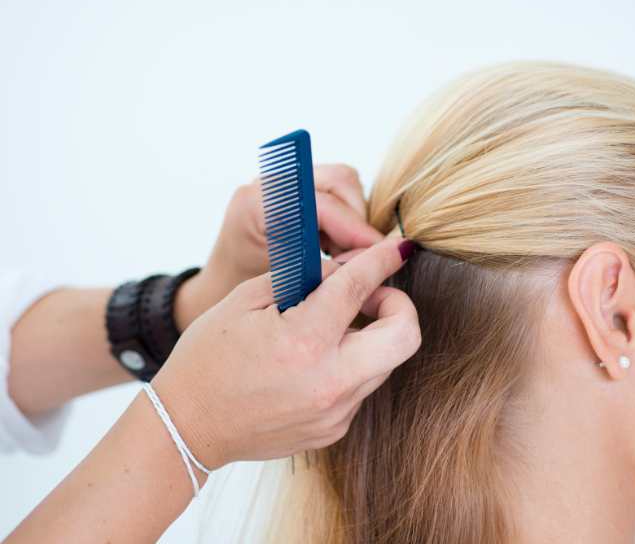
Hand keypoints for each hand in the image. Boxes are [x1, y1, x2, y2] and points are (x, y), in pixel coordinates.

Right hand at [151, 236, 420, 469]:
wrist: (186, 428)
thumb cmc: (207, 358)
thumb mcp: (245, 301)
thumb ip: (300, 278)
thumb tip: (343, 267)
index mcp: (303, 340)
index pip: (360, 286)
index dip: (384, 258)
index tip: (399, 246)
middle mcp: (329, 380)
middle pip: (406, 335)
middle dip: (398, 304)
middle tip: (369, 295)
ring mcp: (335, 412)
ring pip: (387, 361)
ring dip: (374, 334)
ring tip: (332, 325)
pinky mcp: (333, 430)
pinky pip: (361, 386)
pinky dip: (351, 363)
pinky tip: (315, 359)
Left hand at [175, 164, 383, 329]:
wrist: (220, 294)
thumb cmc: (246, 298)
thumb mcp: (286, 284)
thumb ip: (323, 267)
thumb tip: (371, 258)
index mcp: (257, 203)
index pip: (323, 203)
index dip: (356, 229)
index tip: (377, 254)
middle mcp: (270, 184)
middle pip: (341, 182)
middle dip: (357, 221)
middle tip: (358, 259)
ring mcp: (284, 183)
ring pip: (345, 187)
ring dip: (353, 222)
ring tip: (343, 257)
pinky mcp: (296, 190)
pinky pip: (337, 195)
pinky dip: (345, 221)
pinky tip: (336, 249)